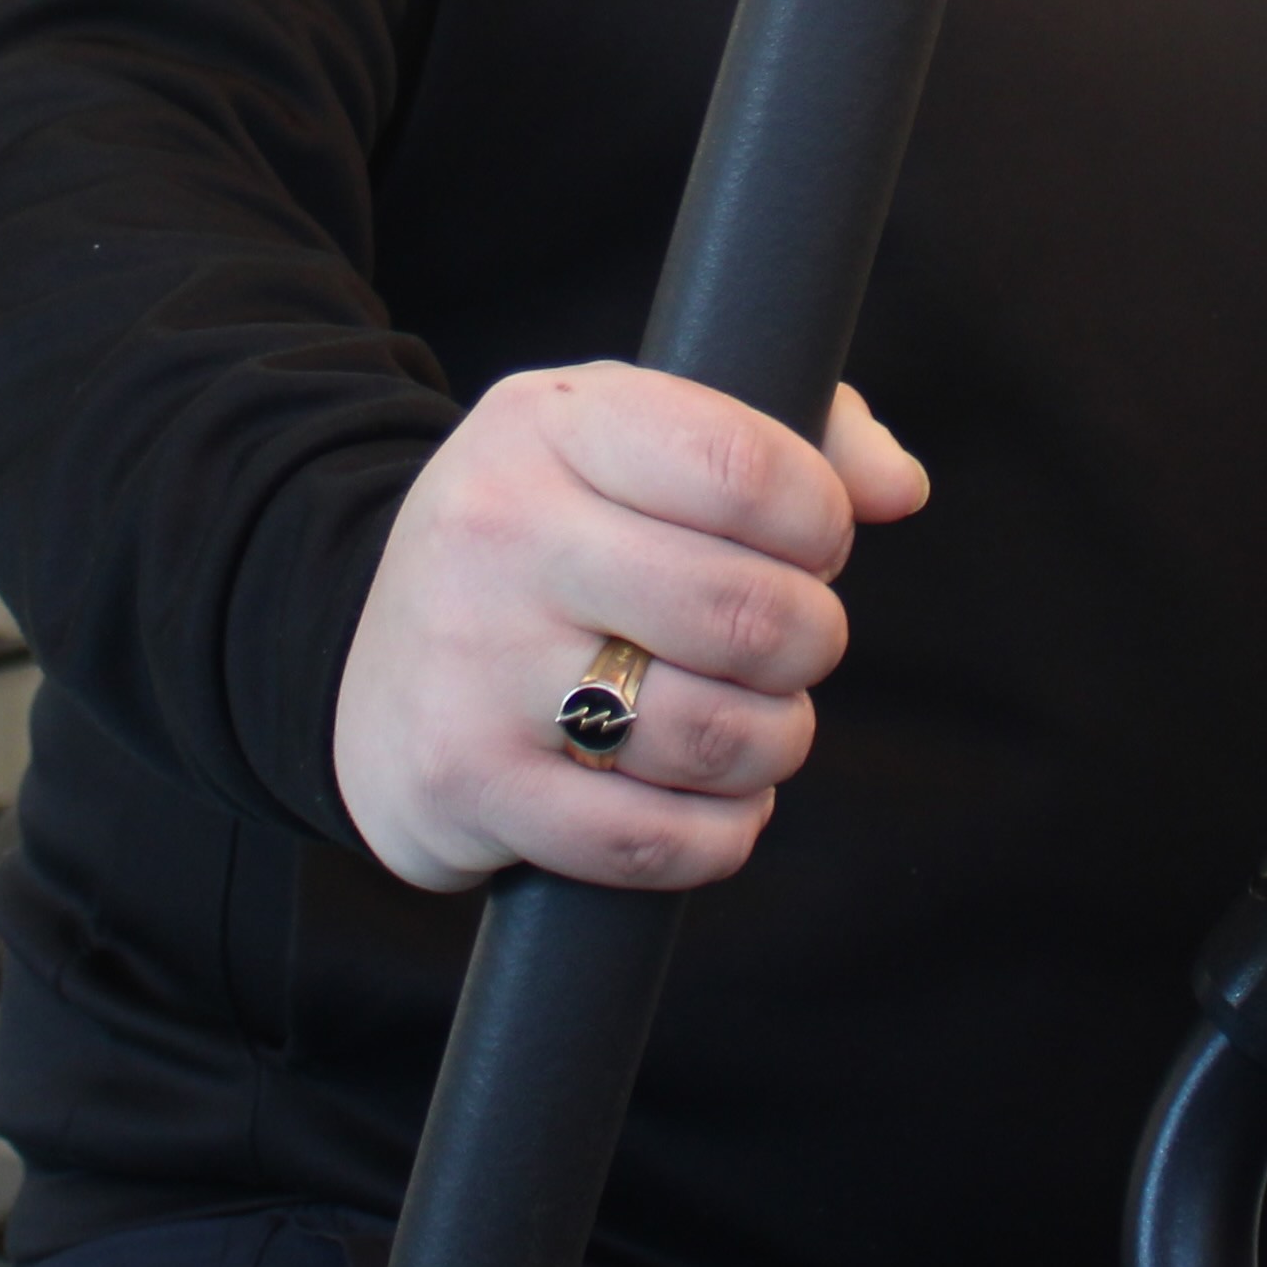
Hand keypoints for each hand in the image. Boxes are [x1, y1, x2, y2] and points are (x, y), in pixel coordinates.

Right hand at [332, 363, 926, 896]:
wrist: (366, 655)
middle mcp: (498, 531)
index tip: (813, 546)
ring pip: (714, 736)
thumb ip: (792, 437)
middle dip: (811, 642)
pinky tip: (716, 803)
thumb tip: (899, 488)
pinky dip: (720, 835)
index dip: (821, 523)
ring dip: (773, 743)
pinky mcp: (465, 783)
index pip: (745, 467)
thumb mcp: (634, 442)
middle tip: (794, 646)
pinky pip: (652, 842)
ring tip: (756, 723)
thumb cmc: (551, 537)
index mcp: (549, 424)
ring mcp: (474, 664)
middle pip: (748, 612)